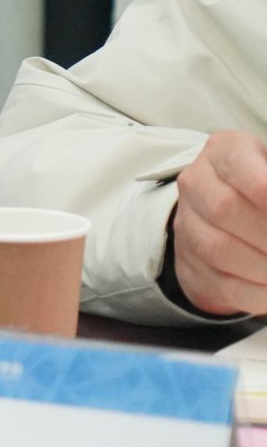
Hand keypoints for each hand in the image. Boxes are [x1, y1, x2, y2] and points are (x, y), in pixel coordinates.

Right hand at [172, 130, 266, 314]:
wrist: (227, 213)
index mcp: (225, 151)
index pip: (239, 166)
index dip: (266, 192)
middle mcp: (197, 183)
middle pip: (224, 209)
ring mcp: (188, 225)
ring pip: (219, 249)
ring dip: (266, 268)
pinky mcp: (192, 264)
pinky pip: (223, 284)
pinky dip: (261, 295)